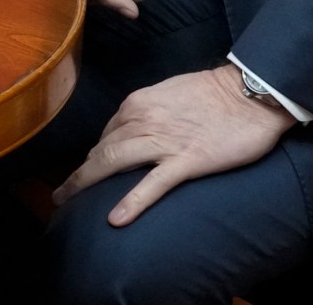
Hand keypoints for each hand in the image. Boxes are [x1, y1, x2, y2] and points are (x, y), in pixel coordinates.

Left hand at [55, 65, 294, 225]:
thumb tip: (132, 130)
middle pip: (100, 151)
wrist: (251, 92)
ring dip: (86, 184)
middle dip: (78, 173)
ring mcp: (163, 142)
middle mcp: (141, 120)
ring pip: (113, 164)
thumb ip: (148, 112)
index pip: (105, 134)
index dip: (92, 155)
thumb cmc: (214, 93)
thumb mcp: (169, 94)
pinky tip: (116, 219)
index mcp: (136, 104)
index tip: (83, 171)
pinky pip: (153, 184)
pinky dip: (132, 202)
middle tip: (61, 194)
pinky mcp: (187, 161)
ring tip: (67, 203)